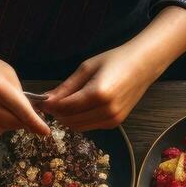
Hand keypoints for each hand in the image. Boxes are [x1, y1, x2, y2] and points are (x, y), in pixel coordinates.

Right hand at [0, 45, 48, 136]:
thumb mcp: (11, 77)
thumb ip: (21, 98)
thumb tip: (32, 120)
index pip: (22, 111)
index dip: (35, 123)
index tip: (45, 132)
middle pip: (14, 123)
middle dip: (24, 121)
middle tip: (27, 115)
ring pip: (4, 129)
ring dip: (11, 123)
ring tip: (6, 108)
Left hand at [44, 6, 185, 129]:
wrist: (145, 64)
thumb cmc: (116, 60)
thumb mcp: (87, 68)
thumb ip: (66, 87)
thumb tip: (46, 99)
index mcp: (98, 94)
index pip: (65, 107)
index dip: (50, 106)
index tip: (40, 101)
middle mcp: (106, 110)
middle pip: (70, 121)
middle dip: (56, 114)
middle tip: (49, 103)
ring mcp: (112, 119)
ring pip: (78, 127)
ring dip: (66, 118)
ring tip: (62, 104)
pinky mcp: (115, 123)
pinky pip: (89, 126)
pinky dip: (79, 120)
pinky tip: (78, 107)